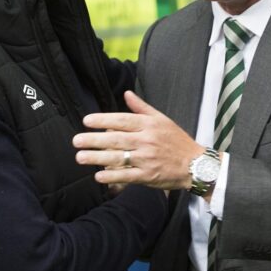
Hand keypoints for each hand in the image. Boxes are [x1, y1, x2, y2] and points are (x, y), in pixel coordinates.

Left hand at [73, 91, 202, 189]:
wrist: (195, 164)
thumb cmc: (176, 140)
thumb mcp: (161, 119)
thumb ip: (141, 107)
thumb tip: (126, 94)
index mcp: (149, 125)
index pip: (122, 120)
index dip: (103, 120)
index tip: (87, 121)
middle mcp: (147, 141)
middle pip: (116, 139)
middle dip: (94, 140)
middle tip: (76, 141)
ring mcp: (147, 159)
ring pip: (118, 158)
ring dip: (97, 158)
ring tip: (80, 157)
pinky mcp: (148, 176)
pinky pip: (127, 176)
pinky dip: (112, 176)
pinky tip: (98, 176)